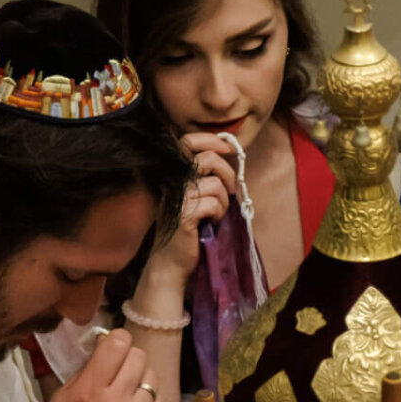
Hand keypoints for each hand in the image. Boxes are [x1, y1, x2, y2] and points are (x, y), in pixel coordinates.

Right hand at [41, 329, 164, 401]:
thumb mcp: (62, 401)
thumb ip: (84, 372)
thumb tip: (105, 346)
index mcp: (89, 392)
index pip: (116, 344)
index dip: (116, 340)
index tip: (112, 347)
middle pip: (137, 355)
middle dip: (128, 358)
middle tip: (119, 371)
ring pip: (151, 375)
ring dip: (140, 378)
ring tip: (127, 392)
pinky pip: (159, 398)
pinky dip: (148, 398)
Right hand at [149, 133, 237, 285]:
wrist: (172, 262)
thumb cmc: (188, 230)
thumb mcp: (196, 196)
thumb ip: (205, 176)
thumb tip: (227, 153)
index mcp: (174, 173)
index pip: (189, 141)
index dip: (211, 139)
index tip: (228, 147)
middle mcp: (173, 181)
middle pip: (209, 158)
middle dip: (227, 173)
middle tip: (229, 191)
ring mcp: (177, 196)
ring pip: (215, 184)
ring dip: (223, 202)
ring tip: (215, 215)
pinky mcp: (184, 214)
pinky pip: (214, 203)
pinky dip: (218, 214)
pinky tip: (210, 224)